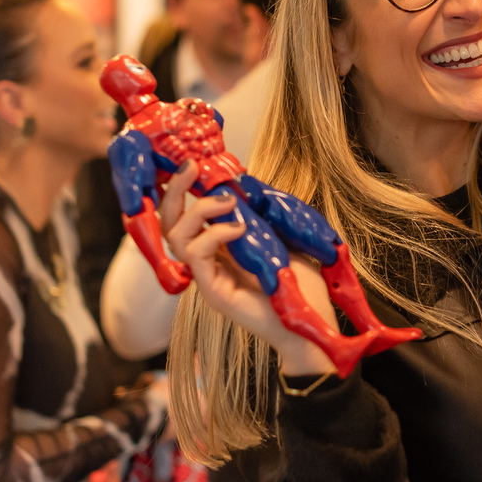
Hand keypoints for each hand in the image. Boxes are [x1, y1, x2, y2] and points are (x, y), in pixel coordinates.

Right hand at [159, 164, 336, 375]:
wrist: (312, 318)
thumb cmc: (300, 281)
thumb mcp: (280, 234)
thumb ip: (259, 211)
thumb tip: (242, 180)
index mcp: (220, 244)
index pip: (186, 213)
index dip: (181, 188)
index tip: (193, 163)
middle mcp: (207, 259)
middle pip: (169, 222)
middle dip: (174, 190)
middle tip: (191, 166)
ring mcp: (207, 276)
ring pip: (175, 237)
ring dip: (199, 210)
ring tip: (230, 203)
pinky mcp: (212, 291)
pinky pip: (195, 255)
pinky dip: (214, 234)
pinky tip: (240, 228)